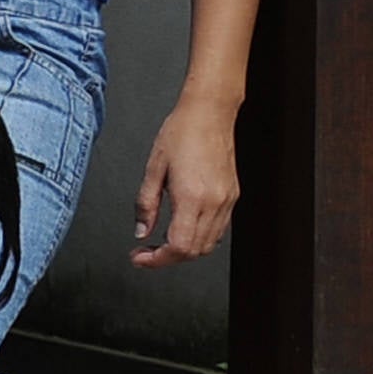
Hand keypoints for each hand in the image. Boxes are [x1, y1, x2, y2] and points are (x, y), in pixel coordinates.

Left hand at [133, 100, 240, 263]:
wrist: (210, 113)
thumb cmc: (182, 132)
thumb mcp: (153, 169)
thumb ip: (145, 205)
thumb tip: (141, 231)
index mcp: (192, 196)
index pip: (178, 247)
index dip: (156, 260)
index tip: (139, 257)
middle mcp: (214, 202)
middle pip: (194, 251)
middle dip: (167, 258)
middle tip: (146, 252)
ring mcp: (227, 200)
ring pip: (208, 245)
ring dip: (184, 250)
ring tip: (162, 241)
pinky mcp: (232, 196)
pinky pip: (218, 230)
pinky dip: (199, 238)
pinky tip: (182, 228)